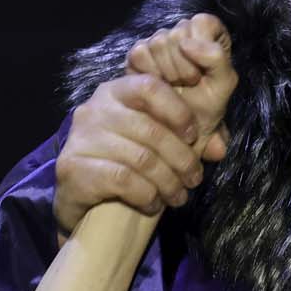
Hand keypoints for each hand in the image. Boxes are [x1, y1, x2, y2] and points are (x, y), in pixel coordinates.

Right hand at [53, 15, 236, 234]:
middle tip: (193, 180)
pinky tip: (152, 203)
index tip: (193, 136)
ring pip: (141, 159)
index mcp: (117, 92)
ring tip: (177, 196)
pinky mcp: (72, 167)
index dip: (178, 110)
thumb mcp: (162, 143)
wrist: (84, 201)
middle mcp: (94, 109)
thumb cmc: (128, 163)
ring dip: (169, 183)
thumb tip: (219, 147)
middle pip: (151, 130)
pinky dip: (147, 195)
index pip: (150, 86)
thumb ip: (194, 137)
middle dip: (182, 159)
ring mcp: (80, 138)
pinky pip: (123, 180)